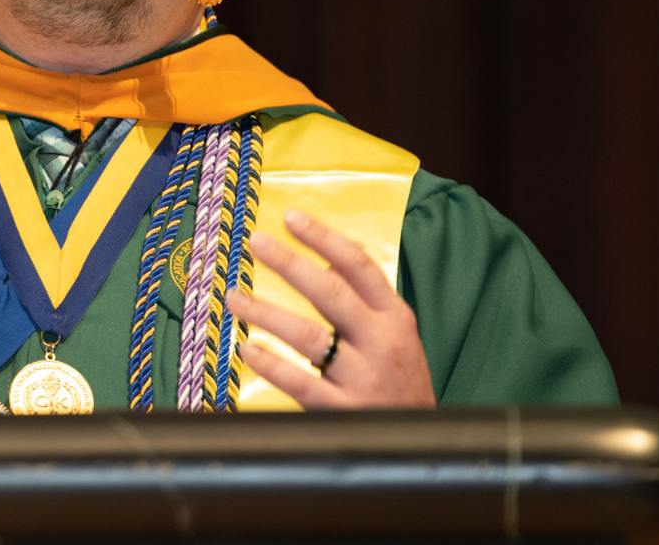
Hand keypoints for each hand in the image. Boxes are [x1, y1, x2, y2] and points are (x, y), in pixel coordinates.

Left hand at [227, 209, 434, 407]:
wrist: (422, 440)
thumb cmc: (400, 380)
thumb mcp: (397, 333)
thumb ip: (367, 298)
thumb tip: (329, 258)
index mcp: (395, 317)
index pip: (359, 266)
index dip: (324, 238)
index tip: (292, 217)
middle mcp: (381, 342)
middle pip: (330, 293)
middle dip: (290, 263)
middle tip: (256, 242)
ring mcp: (363, 378)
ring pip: (308, 336)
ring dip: (266, 312)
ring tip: (235, 296)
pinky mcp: (344, 411)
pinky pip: (300, 382)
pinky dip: (271, 365)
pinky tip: (247, 349)